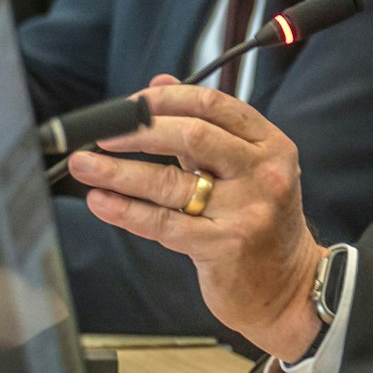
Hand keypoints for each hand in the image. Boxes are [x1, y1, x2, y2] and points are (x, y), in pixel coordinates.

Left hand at [67, 75, 324, 358]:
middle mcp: (264, 173)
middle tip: (103, 133)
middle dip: (139, 131)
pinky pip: (163, 223)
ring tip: (84, 165)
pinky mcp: (224, 246)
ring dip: (118, 172)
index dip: (166, 99)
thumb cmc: (262, 223)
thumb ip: (206, 126)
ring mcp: (246, 210)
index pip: (214, 105)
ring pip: (170, 182)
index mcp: (271, 145)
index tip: (131, 104)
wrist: (289, 288)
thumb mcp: (247, 168)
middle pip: (192, 135)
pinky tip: (101, 201)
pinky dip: (126, 211)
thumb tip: (160, 83)